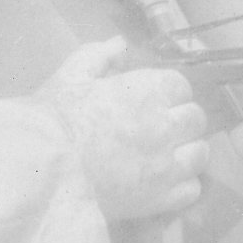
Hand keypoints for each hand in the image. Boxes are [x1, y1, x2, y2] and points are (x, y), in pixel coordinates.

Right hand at [39, 37, 208, 221]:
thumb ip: (98, 55)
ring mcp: (168, 165)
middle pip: (195, 118)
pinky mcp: (162, 199)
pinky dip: (182, 184)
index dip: (167, 92)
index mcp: (148, 91)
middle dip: (180, 120)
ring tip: (165, 156)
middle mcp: (166, 126)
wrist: (42, 174)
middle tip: (158, 128)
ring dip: (186, 151)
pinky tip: (162, 181)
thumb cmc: (55, 121)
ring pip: (200, 153)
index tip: (152, 100)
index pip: (180, 85)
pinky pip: (192, 188)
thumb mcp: (71, 76)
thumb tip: (120, 44)